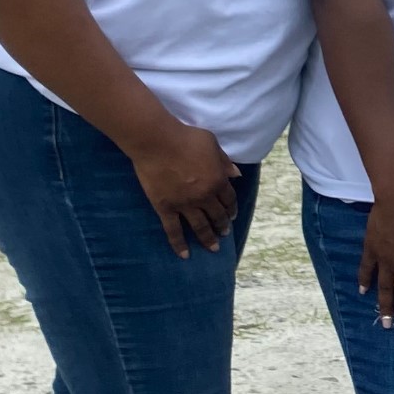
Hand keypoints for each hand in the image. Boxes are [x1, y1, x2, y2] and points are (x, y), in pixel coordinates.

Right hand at [128, 124, 240, 259]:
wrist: (158, 143)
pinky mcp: (165, 208)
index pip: (229, 199)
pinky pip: (173, 230)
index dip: (231, 208)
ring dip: (208, 238)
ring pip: (199, 226)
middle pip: (217, 215)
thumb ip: (224, 161)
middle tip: (224, 234)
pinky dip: (179, 244)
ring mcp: (185, 204)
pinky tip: (185, 255)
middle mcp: (204, 196)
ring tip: (213, 248)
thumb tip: (236, 174)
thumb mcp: (213, 144)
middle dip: (222, 226)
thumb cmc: (187, 138)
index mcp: (218, 180)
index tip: (232, 216)